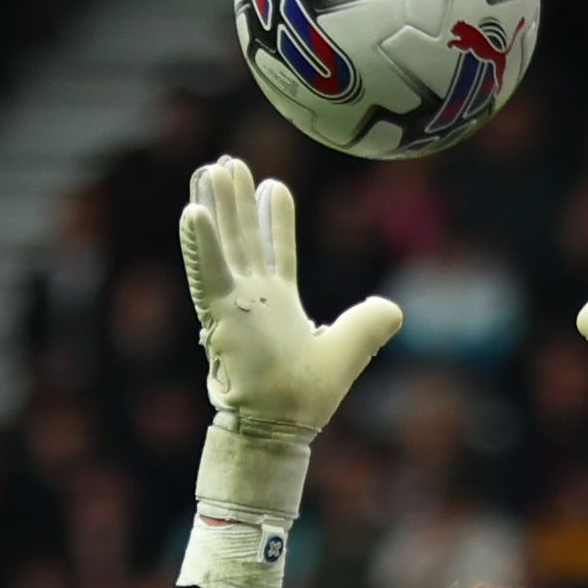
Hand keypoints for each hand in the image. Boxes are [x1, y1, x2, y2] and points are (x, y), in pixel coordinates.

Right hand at [179, 157, 401, 450]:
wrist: (281, 424)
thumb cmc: (306, 396)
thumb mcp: (350, 349)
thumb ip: (370, 323)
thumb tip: (393, 308)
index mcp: (280, 305)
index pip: (275, 251)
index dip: (274, 218)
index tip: (271, 184)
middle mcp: (253, 299)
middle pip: (242, 238)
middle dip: (236, 201)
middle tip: (229, 162)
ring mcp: (233, 303)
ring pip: (222, 244)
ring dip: (215, 207)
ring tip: (209, 169)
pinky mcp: (219, 313)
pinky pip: (207, 272)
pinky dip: (200, 243)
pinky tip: (193, 210)